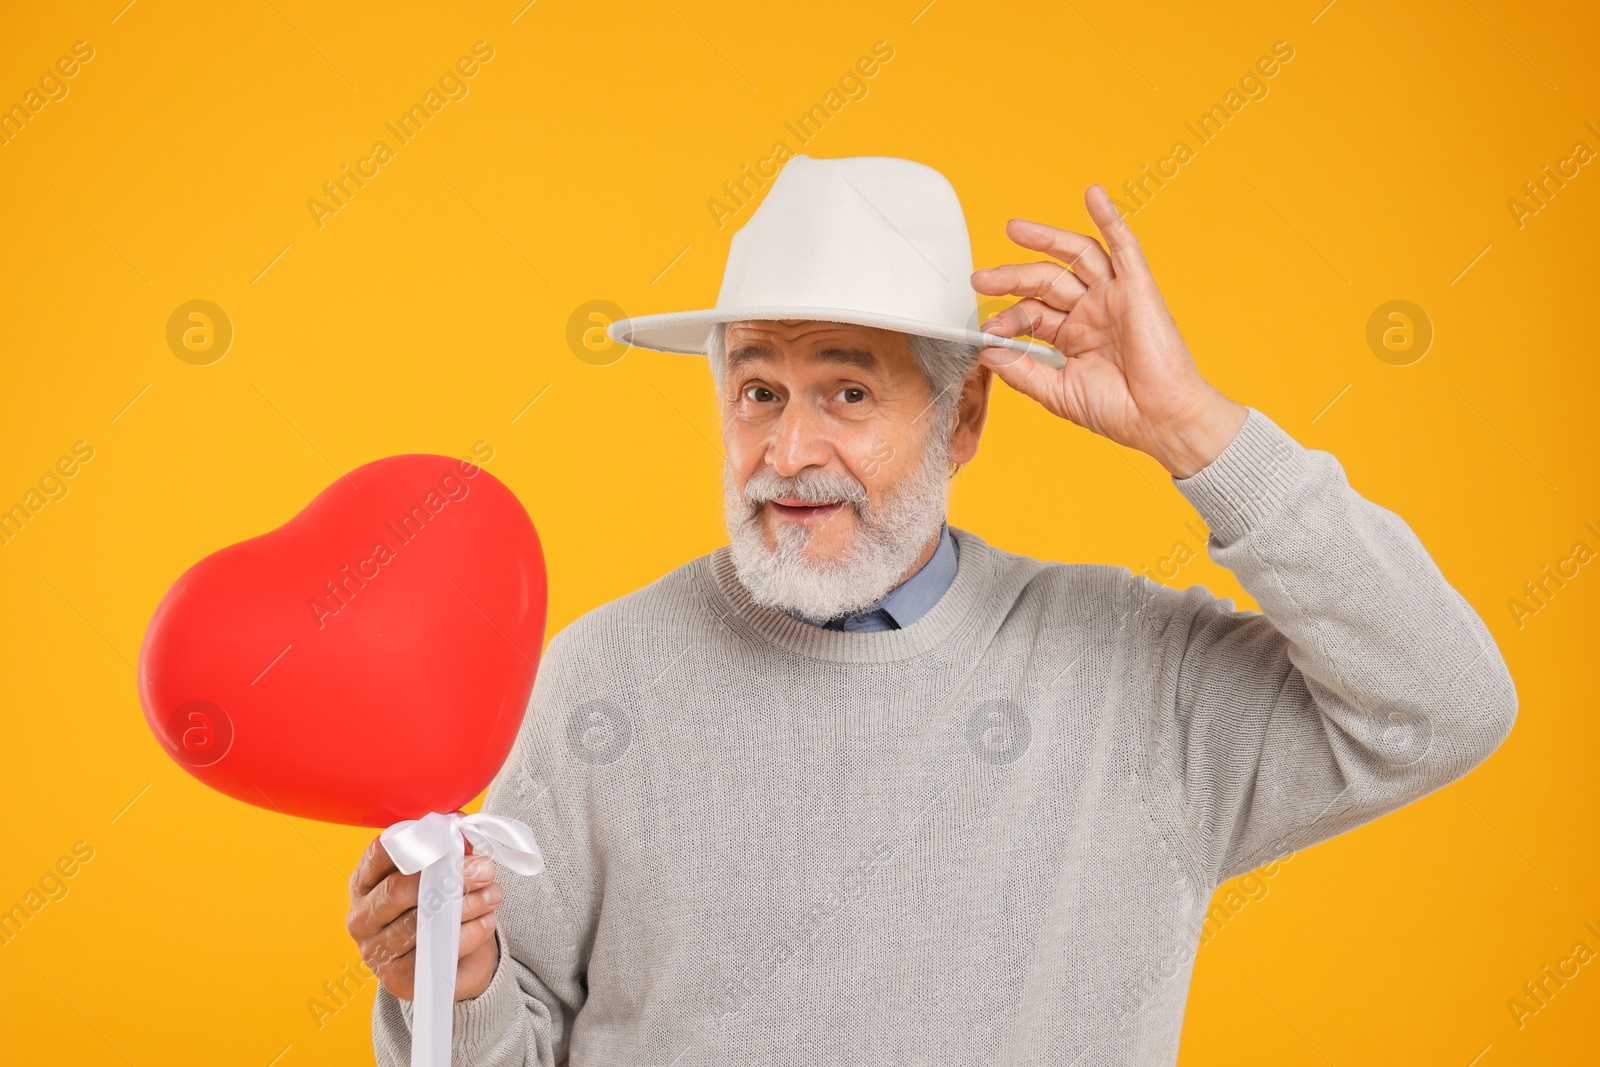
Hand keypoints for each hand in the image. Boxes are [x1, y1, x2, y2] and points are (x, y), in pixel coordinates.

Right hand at [347, 835, 502, 1001]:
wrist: (446, 963)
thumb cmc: (439, 906)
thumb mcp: (441, 873)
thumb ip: (448, 848)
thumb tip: (461, 825)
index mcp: (365, 882)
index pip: (381, 852)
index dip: (419, 841)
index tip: (453, 837)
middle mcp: (362, 917)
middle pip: (399, 890)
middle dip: (450, 875)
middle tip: (484, 869)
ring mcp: (376, 951)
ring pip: (422, 922)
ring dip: (467, 904)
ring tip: (493, 893)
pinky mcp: (398, 980)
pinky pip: (439, 952)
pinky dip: (471, 933)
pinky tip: (487, 920)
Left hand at [971, 185, 1246, 477]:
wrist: (1161, 420)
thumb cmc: (1118, 411)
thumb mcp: (1058, 392)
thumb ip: (1021, 371)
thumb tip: (987, 351)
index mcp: (1072, 336)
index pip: (1033, 313)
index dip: (1009, 318)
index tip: (988, 330)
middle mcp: (1092, 311)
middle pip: (1047, 279)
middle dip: (1013, 276)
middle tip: (981, 279)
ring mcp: (1114, 297)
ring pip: (1077, 256)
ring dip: (1046, 238)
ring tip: (1014, 229)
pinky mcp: (1138, 288)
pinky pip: (1124, 246)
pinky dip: (1109, 218)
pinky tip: (1092, 195)